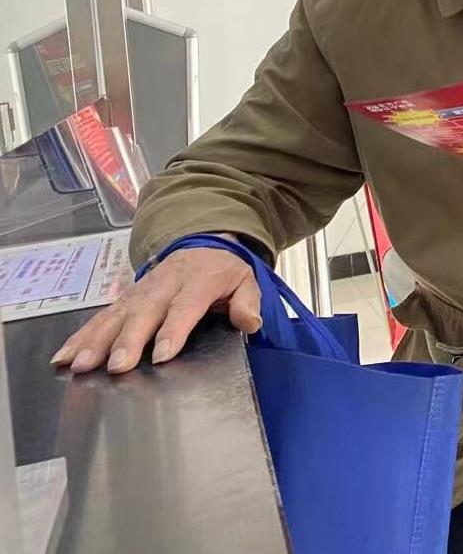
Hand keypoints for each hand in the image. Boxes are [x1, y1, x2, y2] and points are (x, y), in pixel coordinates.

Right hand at [50, 247, 261, 374]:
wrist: (203, 243)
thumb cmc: (222, 270)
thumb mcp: (245, 280)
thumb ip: (247, 302)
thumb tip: (249, 323)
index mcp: (198, 281)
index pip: (185, 306)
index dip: (173, 330)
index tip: (162, 355)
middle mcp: (164, 284)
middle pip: (144, 312)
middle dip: (128, 340)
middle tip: (116, 366)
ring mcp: (141, 291)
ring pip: (117, 315)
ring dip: (97, 341)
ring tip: (81, 364)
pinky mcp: (125, 298)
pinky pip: (101, 317)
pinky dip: (82, 336)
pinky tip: (66, 355)